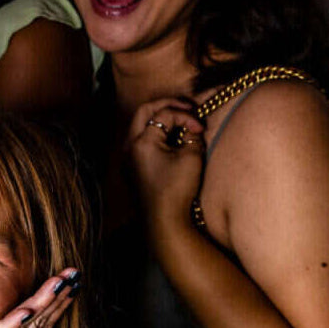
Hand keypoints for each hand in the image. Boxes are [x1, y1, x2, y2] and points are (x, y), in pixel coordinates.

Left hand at [125, 97, 205, 230]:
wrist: (164, 221)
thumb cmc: (176, 189)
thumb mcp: (191, 157)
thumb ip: (192, 135)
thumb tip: (192, 127)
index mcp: (140, 141)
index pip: (164, 115)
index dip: (186, 115)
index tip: (201, 127)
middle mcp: (128, 147)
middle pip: (144, 112)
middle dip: (167, 106)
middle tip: (187, 108)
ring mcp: (128, 158)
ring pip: (140, 126)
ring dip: (160, 120)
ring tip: (181, 122)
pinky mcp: (132, 168)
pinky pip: (141, 141)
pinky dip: (156, 135)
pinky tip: (172, 140)